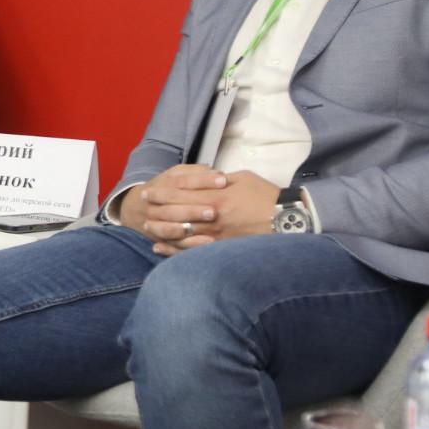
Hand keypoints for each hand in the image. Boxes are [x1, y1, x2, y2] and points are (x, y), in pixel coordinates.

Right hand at [122, 163, 224, 253]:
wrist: (137, 207)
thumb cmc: (167, 188)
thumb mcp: (177, 174)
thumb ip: (195, 172)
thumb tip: (217, 173)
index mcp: (162, 185)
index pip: (180, 182)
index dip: (202, 181)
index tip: (222, 181)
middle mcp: (155, 205)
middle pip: (172, 208)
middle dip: (193, 210)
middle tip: (214, 211)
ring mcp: (155, 223)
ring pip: (169, 228)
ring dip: (188, 228)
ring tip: (209, 227)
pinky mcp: (160, 239)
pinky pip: (173, 245)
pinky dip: (190, 245)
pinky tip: (207, 242)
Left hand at [125, 165, 280, 255]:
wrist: (286, 219)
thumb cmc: (265, 195)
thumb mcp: (243, 178)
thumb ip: (220, 179)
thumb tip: (206, 177)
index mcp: (216, 196)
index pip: (181, 193)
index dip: (162, 192)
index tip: (148, 191)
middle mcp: (212, 216)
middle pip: (176, 213)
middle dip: (156, 209)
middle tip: (142, 207)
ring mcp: (215, 235)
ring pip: (180, 233)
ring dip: (161, 230)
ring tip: (147, 228)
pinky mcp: (221, 248)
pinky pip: (192, 250)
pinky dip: (174, 250)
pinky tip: (161, 249)